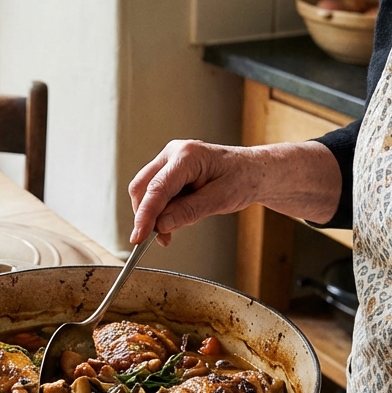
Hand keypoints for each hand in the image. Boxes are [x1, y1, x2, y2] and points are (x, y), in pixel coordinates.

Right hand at [127, 140, 264, 245]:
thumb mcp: (221, 199)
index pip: (157, 188)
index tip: (138, 238)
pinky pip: (155, 192)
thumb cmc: (243, 179)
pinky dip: (159, 211)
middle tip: (159, 239)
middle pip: (143, 187)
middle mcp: (173, 153)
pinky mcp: (169, 170)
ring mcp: (169, 160)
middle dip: (146, 216)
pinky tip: (172, 222)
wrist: (253, 171)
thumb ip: (189, 211)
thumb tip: (161, 225)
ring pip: (146, 191)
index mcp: (187, 155)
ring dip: (153, 215)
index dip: (145, 215)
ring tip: (170, 233)